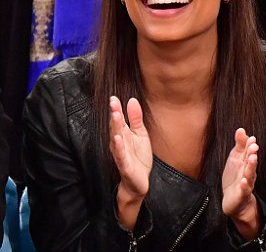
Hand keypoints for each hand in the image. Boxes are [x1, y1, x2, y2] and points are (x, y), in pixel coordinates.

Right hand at [109, 96, 152, 228]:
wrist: (139, 181)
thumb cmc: (138, 157)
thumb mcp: (140, 134)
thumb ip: (136, 118)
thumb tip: (132, 100)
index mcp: (123, 134)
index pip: (118, 119)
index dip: (116, 108)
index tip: (114, 97)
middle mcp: (119, 143)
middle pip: (115, 127)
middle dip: (114, 114)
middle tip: (112, 102)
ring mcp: (121, 154)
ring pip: (116, 139)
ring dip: (115, 128)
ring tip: (115, 116)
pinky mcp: (125, 165)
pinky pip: (121, 155)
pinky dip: (119, 147)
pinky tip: (117, 138)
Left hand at [222, 128, 259, 238]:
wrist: (233, 201)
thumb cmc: (235, 178)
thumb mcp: (235, 159)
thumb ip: (239, 145)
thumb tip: (241, 129)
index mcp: (246, 163)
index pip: (248, 153)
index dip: (249, 146)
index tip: (251, 138)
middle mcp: (248, 172)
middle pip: (251, 162)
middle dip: (252, 153)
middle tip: (253, 146)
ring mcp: (246, 183)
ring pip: (250, 174)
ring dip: (251, 166)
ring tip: (252, 158)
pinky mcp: (242, 194)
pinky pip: (244, 190)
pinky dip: (244, 186)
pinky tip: (243, 181)